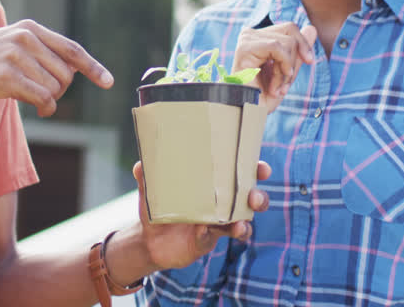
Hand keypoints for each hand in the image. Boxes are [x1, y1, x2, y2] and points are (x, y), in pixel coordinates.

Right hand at [0, 19, 112, 116]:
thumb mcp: (11, 46)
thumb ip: (40, 51)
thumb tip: (73, 69)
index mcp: (30, 28)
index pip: (71, 48)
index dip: (92, 67)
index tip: (108, 82)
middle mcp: (25, 37)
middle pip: (66, 74)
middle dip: (61, 91)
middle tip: (45, 97)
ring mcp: (15, 55)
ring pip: (55, 87)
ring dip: (51, 102)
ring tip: (35, 102)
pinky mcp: (6, 76)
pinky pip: (42, 98)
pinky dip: (46, 108)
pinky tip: (39, 110)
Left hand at [133, 160, 270, 270]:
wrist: (149, 239)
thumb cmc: (159, 207)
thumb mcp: (152, 190)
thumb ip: (147, 177)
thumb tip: (141, 164)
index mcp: (214, 184)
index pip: (241, 173)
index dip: (256, 169)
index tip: (262, 168)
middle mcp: (222, 202)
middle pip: (251, 199)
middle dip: (259, 197)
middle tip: (253, 197)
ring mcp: (218, 223)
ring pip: (242, 221)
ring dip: (244, 222)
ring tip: (239, 224)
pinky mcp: (208, 240)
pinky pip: (217, 237)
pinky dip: (212, 234)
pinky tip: (204, 231)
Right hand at [232, 23, 317, 112]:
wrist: (247, 113)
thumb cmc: (263, 97)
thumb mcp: (288, 72)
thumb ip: (298, 52)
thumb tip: (311, 28)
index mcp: (260, 38)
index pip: (290, 28)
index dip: (303, 44)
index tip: (309, 62)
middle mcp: (251, 35)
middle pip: (291, 31)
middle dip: (294, 60)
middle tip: (285, 84)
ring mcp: (246, 39)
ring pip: (287, 41)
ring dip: (286, 70)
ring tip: (276, 88)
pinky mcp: (245, 47)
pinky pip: (277, 47)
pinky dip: (282, 68)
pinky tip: (273, 86)